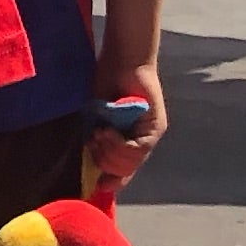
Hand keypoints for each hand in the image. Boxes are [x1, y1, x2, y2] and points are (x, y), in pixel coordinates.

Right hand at [90, 56, 165, 190]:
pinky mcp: (156, 127)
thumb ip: (94, 140)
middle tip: (92, 141)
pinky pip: (138, 149)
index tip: (97, 185)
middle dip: (103, 161)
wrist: (121, 61)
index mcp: (125, 141)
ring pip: (131, 162)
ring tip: (98, 134)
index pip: (122, 173)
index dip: (111, 181)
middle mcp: (141, 141)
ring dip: (109, 152)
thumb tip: (89, 170)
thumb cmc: (104, 84)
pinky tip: (107, 131)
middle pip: (124, 170)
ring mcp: (151, 135)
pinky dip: (119, 144)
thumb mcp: (94, 118)